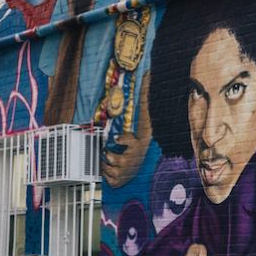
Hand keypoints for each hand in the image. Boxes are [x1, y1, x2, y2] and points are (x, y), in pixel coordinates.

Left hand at [101, 71, 152, 188]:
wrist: (141, 166)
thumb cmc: (138, 143)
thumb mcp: (142, 123)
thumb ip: (143, 100)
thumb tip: (150, 74)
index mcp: (138, 146)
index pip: (129, 141)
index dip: (123, 140)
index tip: (117, 138)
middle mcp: (133, 160)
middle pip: (112, 157)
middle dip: (108, 155)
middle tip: (108, 152)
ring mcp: (126, 173)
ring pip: (106, 166)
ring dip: (105, 163)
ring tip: (111, 159)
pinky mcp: (120, 182)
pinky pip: (106, 176)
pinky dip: (106, 174)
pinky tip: (112, 170)